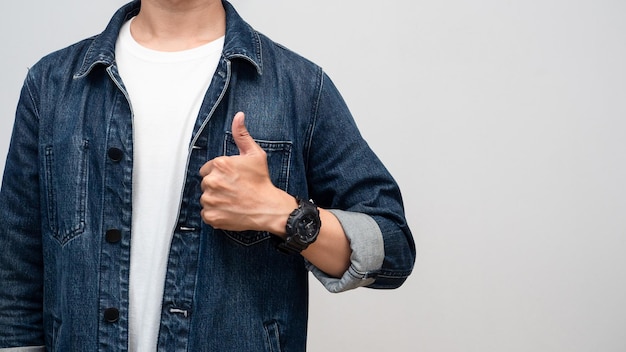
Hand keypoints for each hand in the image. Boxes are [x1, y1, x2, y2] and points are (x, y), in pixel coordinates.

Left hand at [199, 112, 295, 233]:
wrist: (268, 208)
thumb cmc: (262, 182)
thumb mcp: (254, 154)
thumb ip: (241, 135)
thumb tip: (238, 116)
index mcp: (219, 164)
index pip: (208, 168)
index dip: (220, 173)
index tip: (232, 178)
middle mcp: (212, 181)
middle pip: (206, 183)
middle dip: (217, 186)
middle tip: (234, 190)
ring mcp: (210, 200)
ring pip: (206, 198)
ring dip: (216, 199)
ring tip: (232, 200)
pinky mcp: (211, 215)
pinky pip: (206, 213)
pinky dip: (215, 213)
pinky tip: (229, 210)